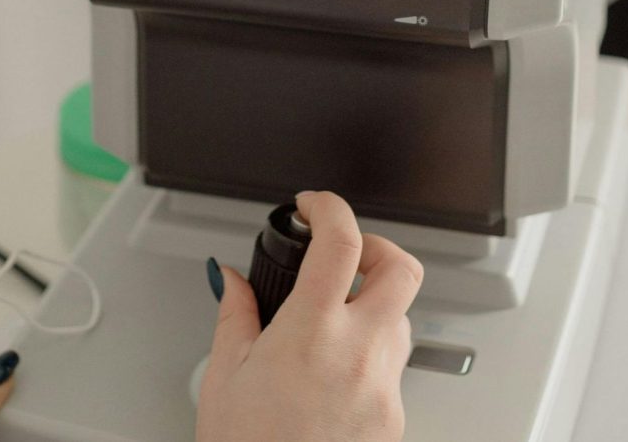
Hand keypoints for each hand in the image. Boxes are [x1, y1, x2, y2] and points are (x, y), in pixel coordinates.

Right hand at [197, 191, 422, 441]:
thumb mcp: (223, 376)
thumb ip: (235, 314)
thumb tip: (233, 279)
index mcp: (310, 333)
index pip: (342, 242)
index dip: (329, 208)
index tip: (314, 207)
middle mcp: (357, 355)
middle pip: (403, 269)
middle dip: (378, 248)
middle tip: (348, 254)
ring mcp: (384, 390)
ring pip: (403, 319)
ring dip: (376, 306)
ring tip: (335, 322)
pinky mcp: (395, 420)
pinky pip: (394, 368)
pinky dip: (371, 356)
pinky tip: (335, 374)